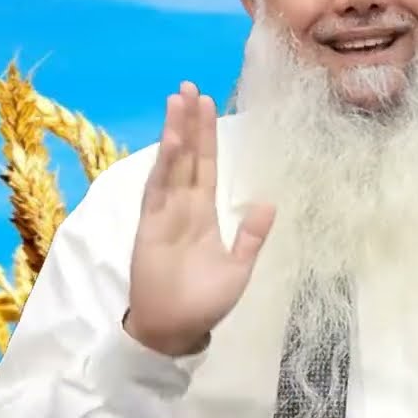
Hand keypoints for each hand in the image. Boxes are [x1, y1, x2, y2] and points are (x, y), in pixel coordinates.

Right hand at [124, 81, 275, 356]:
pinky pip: (158, 190)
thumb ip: (251, 237)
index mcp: (204, 214)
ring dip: (175, 134)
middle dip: (190, 123)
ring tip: (177, 101)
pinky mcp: (150, 226)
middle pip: (189, 157)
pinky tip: (170, 142)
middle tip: (190, 87)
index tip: (208, 105)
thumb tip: (268, 203)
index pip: (207, 167)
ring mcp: (164, 214)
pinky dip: (164, 166)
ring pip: (172, 165)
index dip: (207, 137)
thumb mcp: (239, 268)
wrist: (176, 329)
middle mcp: (183, 207)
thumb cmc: (205, 302)